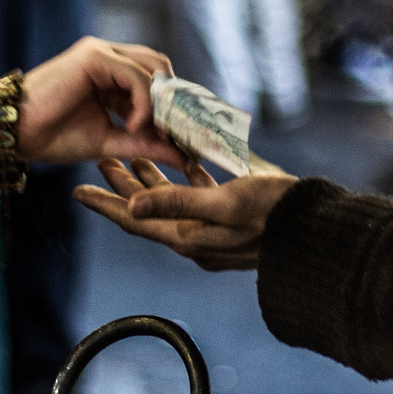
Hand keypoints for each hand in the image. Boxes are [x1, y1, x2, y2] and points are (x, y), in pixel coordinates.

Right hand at [16, 37, 184, 166]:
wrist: (14, 133)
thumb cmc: (52, 136)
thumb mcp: (109, 142)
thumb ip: (145, 144)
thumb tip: (184, 157)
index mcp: (110, 73)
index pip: (156, 78)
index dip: (171, 106)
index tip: (181, 138)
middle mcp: (108, 57)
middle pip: (160, 67)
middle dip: (173, 101)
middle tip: (176, 135)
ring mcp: (101, 52)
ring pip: (152, 68)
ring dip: (160, 103)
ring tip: (157, 133)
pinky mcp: (94, 57)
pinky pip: (135, 75)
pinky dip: (142, 102)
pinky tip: (132, 125)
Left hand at [74, 159, 295, 271]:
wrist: (316, 231)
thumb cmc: (273, 212)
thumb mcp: (223, 203)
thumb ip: (177, 203)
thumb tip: (132, 207)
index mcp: (188, 237)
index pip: (135, 221)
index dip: (105, 203)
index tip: (76, 190)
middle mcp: (196, 238)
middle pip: (147, 211)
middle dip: (122, 185)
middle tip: (101, 159)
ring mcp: (214, 231)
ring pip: (172, 202)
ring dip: (151, 180)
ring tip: (133, 154)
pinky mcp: (232, 220)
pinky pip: (199, 197)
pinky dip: (186, 179)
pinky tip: (184, 159)